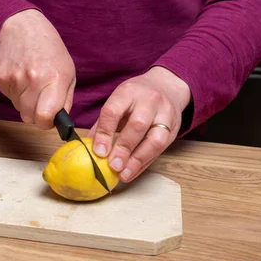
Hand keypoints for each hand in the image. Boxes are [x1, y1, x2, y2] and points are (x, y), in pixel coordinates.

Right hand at [0, 9, 75, 129]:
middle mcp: (33, 79)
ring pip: (18, 108)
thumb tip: (59, 121)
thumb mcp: (68, 71)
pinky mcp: (1, 78)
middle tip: (40, 100)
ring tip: (29, 82)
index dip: (46, 123)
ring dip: (24, 101)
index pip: (45, 116)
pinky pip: (8, 97)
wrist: (23, 27)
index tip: (48, 119)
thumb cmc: (49, 49)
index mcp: (54, 78)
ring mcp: (14, 78)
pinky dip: (14, 92)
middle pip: (29, 117)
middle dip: (35, 114)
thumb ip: (66, 99)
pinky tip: (20, 77)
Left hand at [88, 66, 190, 182]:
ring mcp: (165, 114)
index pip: (113, 112)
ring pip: (156, 139)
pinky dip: (145, 163)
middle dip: (124, 148)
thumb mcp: (117, 101)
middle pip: (137, 125)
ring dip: (138, 159)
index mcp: (128, 92)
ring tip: (124, 174)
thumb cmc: (135, 98)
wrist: (167, 86)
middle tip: (113, 166)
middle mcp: (149, 100)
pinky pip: (161, 148)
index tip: (98, 152)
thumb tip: (85, 148)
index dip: (104, 133)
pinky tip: (133, 172)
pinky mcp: (174, 128)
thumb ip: (103, 124)